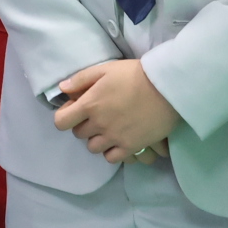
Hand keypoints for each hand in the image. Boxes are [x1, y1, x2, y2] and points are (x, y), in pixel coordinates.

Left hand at [51, 59, 178, 163]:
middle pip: (79, 134)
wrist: (166, 87)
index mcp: (89, 104)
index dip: (65, 116)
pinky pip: (112, 158)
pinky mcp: (131, 146)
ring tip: (109, 129)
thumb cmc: (134, 74)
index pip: (61, 122)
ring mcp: (114, 137)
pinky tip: (119, 140)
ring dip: (98, 139)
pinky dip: (112, 151)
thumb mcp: (105, 69)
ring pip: (94, 148)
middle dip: (84, 125)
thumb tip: (62, 89)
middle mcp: (98, 124)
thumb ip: (81, 79)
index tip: (75, 110)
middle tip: (97, 116)